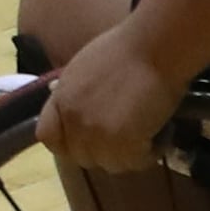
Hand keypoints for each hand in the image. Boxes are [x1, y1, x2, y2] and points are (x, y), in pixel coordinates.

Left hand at [36, 22, 189, 176]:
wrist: (157, 46)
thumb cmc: (128, 48)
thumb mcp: (85, 69)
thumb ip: (75, 96)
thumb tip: (77, 113)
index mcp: (61, 99)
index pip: (48, 137)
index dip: (67, 143)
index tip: (86, 140)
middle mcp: (73, 119)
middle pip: (82, 157)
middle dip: (104, 151)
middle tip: (127, 137)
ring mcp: (97, 133)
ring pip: (110, 164)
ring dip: (130, 154)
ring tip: (147, 134)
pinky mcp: (124, 143)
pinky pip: (135, 162)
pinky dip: (150, 152)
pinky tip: (161, 134)